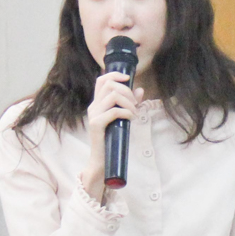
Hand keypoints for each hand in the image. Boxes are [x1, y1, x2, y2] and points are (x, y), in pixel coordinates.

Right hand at [81, 70, 143, 198]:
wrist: (101, 160)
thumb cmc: (112, 140)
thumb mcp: (122, 118)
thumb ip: (130, 104)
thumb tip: (141, 90)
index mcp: (97, 103)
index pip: (101, 80)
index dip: (115, 75)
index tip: (128, 79)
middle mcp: (93, 106)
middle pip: (110, 85)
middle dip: (127, 91)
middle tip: (135, 104)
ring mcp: (93, 115)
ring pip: (113, 96)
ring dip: (128, 102)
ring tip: (134, 113)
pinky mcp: (96, 124)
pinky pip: (114, 111)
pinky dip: (126, 112)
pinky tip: (131, 119)